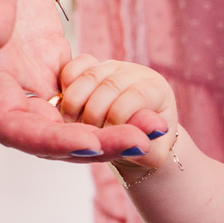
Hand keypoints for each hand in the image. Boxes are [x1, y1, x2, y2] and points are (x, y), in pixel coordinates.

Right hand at [0, 0, 147, 159]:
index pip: (10, 124)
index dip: (49, 139)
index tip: (91, 144)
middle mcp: (4, 82)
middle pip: (47, 134)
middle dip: (96, 143)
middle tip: (147, 142)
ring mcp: (28, 75)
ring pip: (68, 122)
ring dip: (110, 133)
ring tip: (156, 129)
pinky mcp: (50, 62)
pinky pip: (80, 101)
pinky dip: (109, 112)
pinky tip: (145, 113)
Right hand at [57, 55, 175, 169]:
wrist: (132, 140)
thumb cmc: (145, 148)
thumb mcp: (151, 156)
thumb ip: (149, 152)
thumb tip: (146, 140)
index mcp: (156, 90)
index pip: (137, 95)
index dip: (118, 119)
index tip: (106, 140)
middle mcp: (135, 73)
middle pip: (111, 85)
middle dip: (94, 115)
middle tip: (87, 136)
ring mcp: (111, 67)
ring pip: (90, 76)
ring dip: (75, 105)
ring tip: (75, 126)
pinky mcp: (90, 66)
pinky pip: (74, 67)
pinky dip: (66, 86)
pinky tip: (67, 107)